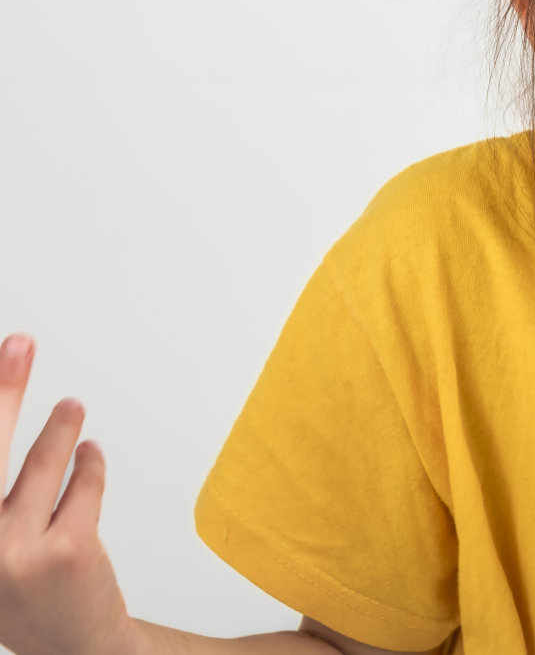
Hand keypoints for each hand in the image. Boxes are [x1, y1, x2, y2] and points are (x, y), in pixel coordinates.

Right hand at [0, 332, 138, 654]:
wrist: (72, 649)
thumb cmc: (21, 590)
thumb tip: (6, 410)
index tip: (2, 364)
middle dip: (3, 391)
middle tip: (20, 344)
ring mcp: (16, 551)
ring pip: (44, 462)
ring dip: (59, 428)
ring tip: (71, 406)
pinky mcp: (67, 550)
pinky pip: (85, 484)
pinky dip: (90, 465)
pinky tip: (90, 453)